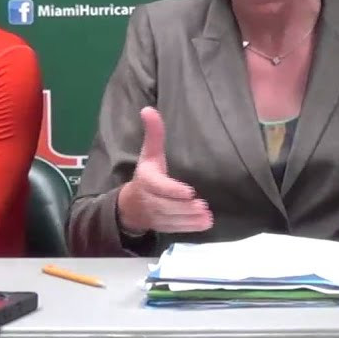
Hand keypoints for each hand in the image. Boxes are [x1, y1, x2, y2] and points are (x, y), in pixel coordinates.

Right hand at [117, 107, 213, 234]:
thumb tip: (148, 109)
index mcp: (145, 180)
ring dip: (190, 218)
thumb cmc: (146, 174)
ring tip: (207, 215)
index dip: (173, 190)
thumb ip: (153, 133)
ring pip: (172, 219)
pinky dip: (190, 228)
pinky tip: (205, 223)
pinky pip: (176, 228)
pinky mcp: (163, 226)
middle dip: (185, 207)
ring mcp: (155, 216)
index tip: (190, 192)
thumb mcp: (148, 153)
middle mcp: (148, 199)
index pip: (158, 187)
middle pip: (167, 205)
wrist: (130, 206)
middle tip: (203, 204)